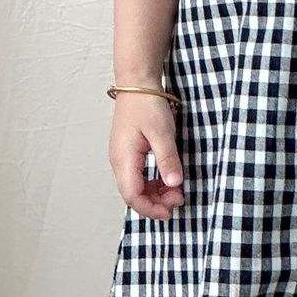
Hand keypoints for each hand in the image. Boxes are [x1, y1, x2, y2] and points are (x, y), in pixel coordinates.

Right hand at [108, 91, 185, 221]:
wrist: (137, 84)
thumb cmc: (147, 105)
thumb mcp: (162, 132)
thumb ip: (167, 160)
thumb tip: (174, 184)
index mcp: (124, 159)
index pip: (133, 196)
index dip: (150, 208)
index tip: (170, 211)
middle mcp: (118, 161)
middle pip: (133, 195)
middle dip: (155, 203)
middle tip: (178, 199)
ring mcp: (121, 157)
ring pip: (135, 187)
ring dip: (154, 193)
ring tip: (175, 190)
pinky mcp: (127, 153)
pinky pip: (137, 176)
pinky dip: (151, 183)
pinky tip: (166, 179)